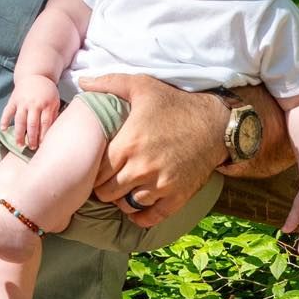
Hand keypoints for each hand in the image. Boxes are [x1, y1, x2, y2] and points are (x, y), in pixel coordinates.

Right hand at [1, 73, 59, 152]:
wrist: (35, 75)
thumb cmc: (47, 91)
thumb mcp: (55, 101)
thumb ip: (54, 115)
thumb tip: (52, 132)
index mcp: (46, 104)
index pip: (45, 123)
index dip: (43, 135)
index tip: (42, 145)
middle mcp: (34, 104)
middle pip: (32, 124)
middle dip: (32, 138)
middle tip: (32, 148)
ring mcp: (22, 102)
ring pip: (20, 120)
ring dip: (19, 134)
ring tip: (19, 144)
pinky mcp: (13, 100)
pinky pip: (7, 111)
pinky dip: (4, 120)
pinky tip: (4, 129)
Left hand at [83, 73, 225, 227]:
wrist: (216, 124)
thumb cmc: (175, 104)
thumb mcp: (142, 86)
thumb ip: (109, 83)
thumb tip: (82, 81)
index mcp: (128, 144)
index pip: (96, 172)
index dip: (93, 170)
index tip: (96, 165)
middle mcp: (142, 168)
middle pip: (107, 192)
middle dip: (104, 186)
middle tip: (108, 178)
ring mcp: (161, 185)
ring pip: (127, 205)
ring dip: (122, 198)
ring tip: (124, 188)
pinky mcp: (178, 196)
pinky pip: (151, 217)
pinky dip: (141, 216)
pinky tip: (137, 207)